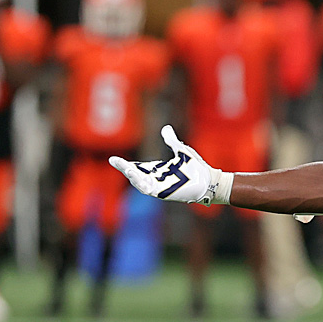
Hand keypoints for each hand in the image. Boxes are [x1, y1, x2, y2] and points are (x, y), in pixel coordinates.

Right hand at [109, 125, 227, 204]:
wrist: (209, 179)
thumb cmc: (196, 167)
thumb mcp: (181, 150)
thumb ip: (171, 140)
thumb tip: (165, 128)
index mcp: (158, 171)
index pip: (137, 167)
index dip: (124, 164)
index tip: (113, 159)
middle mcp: (156, 180)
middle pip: (135, 175)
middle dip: (124, 169)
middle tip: (114, 161)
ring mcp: (160, 187)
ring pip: (140, 183)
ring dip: (132, 176)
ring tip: (125, 168)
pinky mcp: (165, 193)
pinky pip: (150, 190)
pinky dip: (142, 184)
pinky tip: (136, 178)